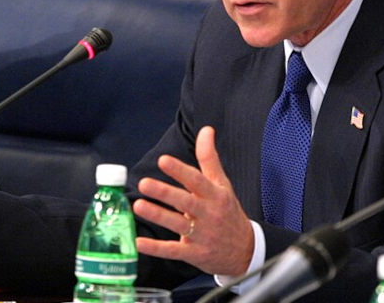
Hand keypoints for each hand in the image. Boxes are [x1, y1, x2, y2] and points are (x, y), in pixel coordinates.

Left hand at [133, 126, 254, 275]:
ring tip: (138, 206)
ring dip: (158, 216)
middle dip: (165, 193)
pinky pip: (174, 251)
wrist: (246, 251)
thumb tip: (206, 130)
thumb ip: (209, 158)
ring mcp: (202, 235)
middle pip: (186, 202)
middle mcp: (209, 214)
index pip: (197, 181)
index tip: (163, 160)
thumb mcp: (222, 184)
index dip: (180, 170)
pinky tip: (139, 243)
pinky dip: (156, 248)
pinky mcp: (194, 254)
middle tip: (144, 183)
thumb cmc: (228, 212)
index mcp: (215, 195)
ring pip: (178, 225)